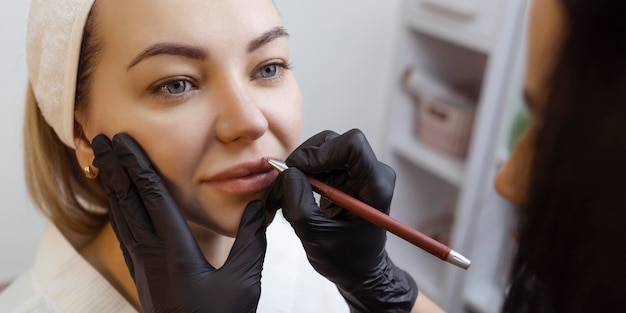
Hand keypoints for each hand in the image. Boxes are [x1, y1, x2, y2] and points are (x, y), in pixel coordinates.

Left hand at [93, 134, 266, 312]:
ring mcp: (143, 267)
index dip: (137, 165)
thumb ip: (253, 239)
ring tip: (101, 165)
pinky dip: (118, 212)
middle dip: (114, 168)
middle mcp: (151, 255)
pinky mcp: (143, 276)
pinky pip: (124, 235)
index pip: (151, 196)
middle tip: (100, 140)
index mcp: (174, 250)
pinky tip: (118, 209)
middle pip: (127, 202)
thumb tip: (263, 204)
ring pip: (121, 217)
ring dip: (112, 187)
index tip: (124, 141)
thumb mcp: (243, 280)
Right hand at [268, 129, 416, 312]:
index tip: (298, 173)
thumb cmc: (345, 259)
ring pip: (323, 148)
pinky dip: (302, 173)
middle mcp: (372, 172)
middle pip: (333, 142)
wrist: (360, 270)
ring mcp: (360, 171)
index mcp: (375, 186)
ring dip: (300, 167)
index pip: (352, 145)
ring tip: (286, 194)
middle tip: (285, 186)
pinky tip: (295, 193)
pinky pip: (321, 159)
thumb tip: (287, 172)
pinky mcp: (348, 173)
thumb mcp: (315, 235)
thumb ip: (299, 203)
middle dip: (304, 160)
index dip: (320, 153)